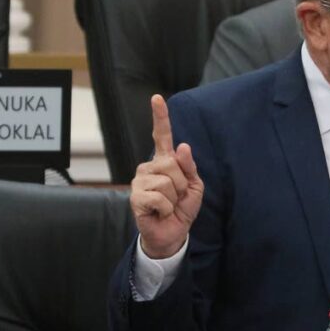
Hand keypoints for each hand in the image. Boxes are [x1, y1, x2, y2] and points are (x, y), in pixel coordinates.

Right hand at [130, 95, 204, 258]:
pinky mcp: (135, 197)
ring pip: (167, 182)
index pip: (162, 136)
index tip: (157, 98)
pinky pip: (160, 197)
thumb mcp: (194, 186)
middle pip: (171, 164)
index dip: (160, 117)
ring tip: (168, 205)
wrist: (173, 233)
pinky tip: (160, 212)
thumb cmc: (182, 208)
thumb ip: (189, 167)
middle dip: (182, 184)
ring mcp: (139, 181)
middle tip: (177, 197)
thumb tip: (182, 146)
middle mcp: (148, 167)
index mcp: (164, 161)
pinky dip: (167, 208)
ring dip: (175, 198)